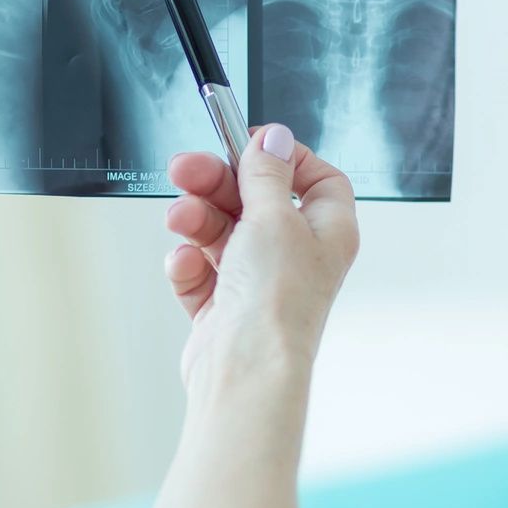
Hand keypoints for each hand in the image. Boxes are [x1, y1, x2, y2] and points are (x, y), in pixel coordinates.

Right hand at [161, 124, 358, 388]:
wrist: (245, 369)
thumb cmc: (276, 302)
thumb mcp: (274, 217)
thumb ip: (268, 173)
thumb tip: (275, 138)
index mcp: (326, 232)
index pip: (316, 179)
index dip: (284, 158)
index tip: (248, 146)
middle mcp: (297, 256)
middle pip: (256, 199)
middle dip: (217, 183)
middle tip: (185, 169)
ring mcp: (259, 282)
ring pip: (221, 231)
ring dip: (197, 220)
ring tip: (180, 221)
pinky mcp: (224, 307)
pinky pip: (201, 269)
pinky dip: (189, 264)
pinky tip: (185, 265)